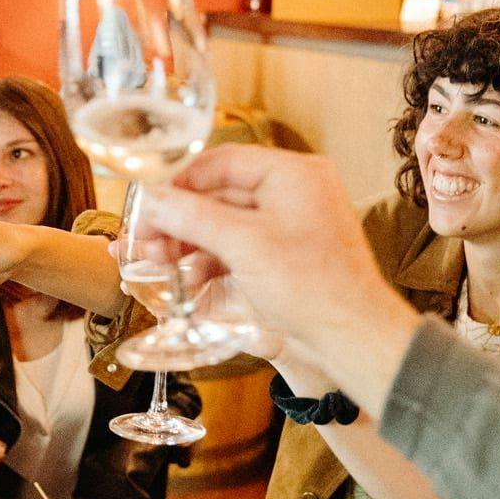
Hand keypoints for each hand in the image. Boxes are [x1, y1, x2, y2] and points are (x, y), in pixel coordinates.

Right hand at [141, 147, 420, 412]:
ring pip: (226, 223)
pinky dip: (212, 261)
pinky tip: (188, 280)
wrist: (353, 336)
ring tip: (160, 266)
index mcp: (292, 174)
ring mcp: (292, 222)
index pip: (220, 162)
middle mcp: (294, 190)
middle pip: (219, 194)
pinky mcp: (287, 253)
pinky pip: (240, 246)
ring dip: (190, 244)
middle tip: (145, 242)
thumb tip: (149, 198)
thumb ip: (191, 217)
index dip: (178, 184)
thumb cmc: (314, 287)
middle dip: (179, 221)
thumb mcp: (243, 246)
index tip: (147, 208)